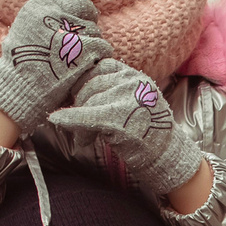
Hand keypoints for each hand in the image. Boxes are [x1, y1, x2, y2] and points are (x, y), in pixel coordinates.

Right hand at [0, 0, 108, 134]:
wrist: (20, 89)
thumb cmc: (23, 62)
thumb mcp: (27, 26)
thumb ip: (46, 13)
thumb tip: (70, 4)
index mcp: (38, 5)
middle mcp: (53, 14)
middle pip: (85, 6)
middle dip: (89, 17)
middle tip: (84, 32)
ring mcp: (68, 31)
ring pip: (95, 30)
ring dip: (93, 41)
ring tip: (76, 56)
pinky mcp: (82, 51)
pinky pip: (103, 47)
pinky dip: (100, 55)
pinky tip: (87, 64)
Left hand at [44, 57, 207, 202]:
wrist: (169, 157)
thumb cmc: (148, 134)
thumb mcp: (132, 104)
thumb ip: (110, 91)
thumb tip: (75, 90)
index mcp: (133, 75)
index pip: (97, 68)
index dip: (82, 83)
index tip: (76, 98)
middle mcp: (131, 82)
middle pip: (89, 84)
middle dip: (79, 105)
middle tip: (81, 129)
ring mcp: (127, 98)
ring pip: (87, 101)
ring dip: (79, 122)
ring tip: (85, 139)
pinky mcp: (120, 118)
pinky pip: (87, 115)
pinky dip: (70, 118)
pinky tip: (56, 119)